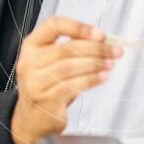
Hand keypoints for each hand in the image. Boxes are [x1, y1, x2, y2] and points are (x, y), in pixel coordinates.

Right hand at [10, 16, 122, 143]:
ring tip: (111, 63)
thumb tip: (104, 40)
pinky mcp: (45, 100)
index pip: (53, 25)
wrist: (33, 117)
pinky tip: (103, 77)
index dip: (79, 27)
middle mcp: (29, 62)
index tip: (100, 34)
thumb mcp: (55, 61)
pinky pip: (72, 86)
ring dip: (95, 64)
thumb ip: (74, 47)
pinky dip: (91, 79)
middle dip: (95, 48)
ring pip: (69, 67)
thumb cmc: (49, 83)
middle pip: (65, 49)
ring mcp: (34, 82)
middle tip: (115, 50)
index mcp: (32, 45)